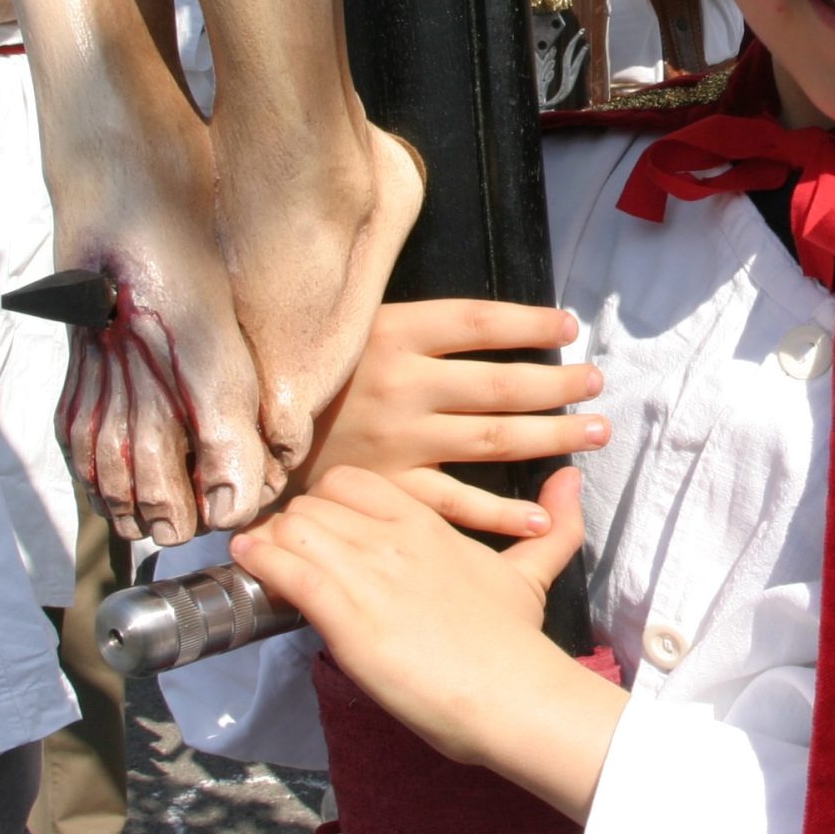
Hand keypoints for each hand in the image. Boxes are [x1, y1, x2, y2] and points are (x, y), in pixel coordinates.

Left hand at [232, 466, 610, 778]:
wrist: (510, 693)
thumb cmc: (514, 639)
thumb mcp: (533, 570)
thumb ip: (556, 521)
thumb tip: (573, 477)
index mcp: (427, 520)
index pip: (351, 482)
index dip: (325, 503)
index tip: (317, 531)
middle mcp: (392, 536)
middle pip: (313, 500)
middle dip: (291, 523)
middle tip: (284, 554)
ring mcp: (368, 572)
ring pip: (294, 526)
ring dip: (269, 542)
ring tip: (259, 563)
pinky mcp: (346, 616)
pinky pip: (287, 568)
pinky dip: (258, 561)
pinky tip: (246, 563)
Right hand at [291, 299, 610, 533]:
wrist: (236, 433)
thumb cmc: (304, 374)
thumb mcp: (347, 327)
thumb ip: (408, 326)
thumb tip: (477, 320)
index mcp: (393, 332)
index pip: (480, 322)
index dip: (531, 325)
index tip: (568, 329)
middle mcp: (402, 384)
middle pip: (501, 385)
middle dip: (559, 387)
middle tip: (597, 386)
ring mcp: (397, 441)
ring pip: (493, 440)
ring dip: (551, 437)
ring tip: (593, 434)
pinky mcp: (387, 489)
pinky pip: (455, 503)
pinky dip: (500, 512)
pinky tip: (540, 513)